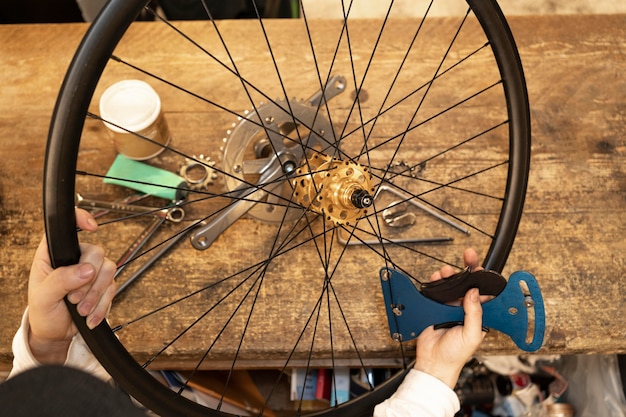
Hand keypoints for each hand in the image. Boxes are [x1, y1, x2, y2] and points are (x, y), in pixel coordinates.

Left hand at [27, 209, 115, 363]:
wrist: (55, 333)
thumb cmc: (43, 311)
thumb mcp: (43, 297)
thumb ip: (62, 280)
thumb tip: (87, 270)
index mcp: (53, 254)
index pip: (67, 228)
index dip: (81, 219)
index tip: (92, 227)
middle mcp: (74, 258)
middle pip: (96, 252)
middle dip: (89, 279)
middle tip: (74, 298)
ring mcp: (91, 271)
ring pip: (108, 270)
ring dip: (96, 294)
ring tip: (81, 310)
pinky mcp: (102, 285)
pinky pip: (113, 287)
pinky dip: (102, 305)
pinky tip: (89, 316)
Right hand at [413, 248, 485, 387]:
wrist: (433, 362)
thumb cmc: (455, 355)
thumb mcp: (471, 335)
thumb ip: (474, 314)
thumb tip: (475, 293)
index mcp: (478, 317)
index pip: (484, 294)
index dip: (484, 280)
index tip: (482, 268)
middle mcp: (464, 311)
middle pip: (467, 286)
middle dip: (467, 271)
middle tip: (468, 257)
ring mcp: (449, 309)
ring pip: (452, 286)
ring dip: (450, 276)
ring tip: (447, 272)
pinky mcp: (435, 309)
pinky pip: (436, 292)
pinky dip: (436, 283)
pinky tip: (437, 279)